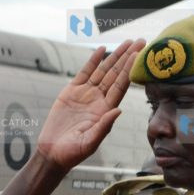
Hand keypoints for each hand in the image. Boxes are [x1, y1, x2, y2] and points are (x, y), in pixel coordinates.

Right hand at [36, 38, 144, 170]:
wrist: (52, 153)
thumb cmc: (72, 153)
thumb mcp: (89, 143)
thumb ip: (103, 127)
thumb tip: (118, 111)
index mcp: (106, 111)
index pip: (121, 86)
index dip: (130, 70)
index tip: (139, 55)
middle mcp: (98, 100)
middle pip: (116, 75)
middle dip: (128, 58)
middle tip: (140, 41)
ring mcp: (85, 95)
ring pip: (103, 71)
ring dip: (115, 56)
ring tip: (127, 42)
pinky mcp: (71, 92)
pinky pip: (84, 73)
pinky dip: (93, 61)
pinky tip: (101, 50)